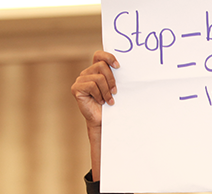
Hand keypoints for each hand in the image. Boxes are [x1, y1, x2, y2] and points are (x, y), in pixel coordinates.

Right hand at [70, 51, 119, 180]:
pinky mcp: (76, 88)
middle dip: (111, 79)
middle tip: (115, 92)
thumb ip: (118, 77)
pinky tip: (101, 102)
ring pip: (98, 77)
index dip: (108, 57)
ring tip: (109, 100)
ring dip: (106, 90)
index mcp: (96, 70)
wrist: (105, 121)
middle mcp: (87, 73)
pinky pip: (91, 85)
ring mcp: (80, 80)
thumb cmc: (113, 105)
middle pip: (101, 66)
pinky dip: (99, 94)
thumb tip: (134, 66)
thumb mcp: (117, 88)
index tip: (119, 66)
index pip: (99, 55)